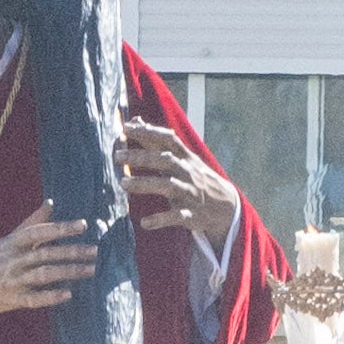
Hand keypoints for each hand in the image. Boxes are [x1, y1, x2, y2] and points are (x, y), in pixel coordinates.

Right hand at [0, 207, 95, 325]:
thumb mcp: (7, 240)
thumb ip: (31, 224)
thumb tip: (51, 203)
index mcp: (13, 243)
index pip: (40, 232)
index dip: (61, 228)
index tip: (83, 225)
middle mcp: (14, 260)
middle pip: (47, 254)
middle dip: (73, 252)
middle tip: (95, 251)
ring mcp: (13, 280)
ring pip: (45, 275)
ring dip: (69, 272)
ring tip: (90, 270)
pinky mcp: (13, 299)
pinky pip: (34, 298)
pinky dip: (51, 297)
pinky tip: (68, 294)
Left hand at [117, 115, 233, 248]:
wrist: (226, 206)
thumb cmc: (196, 178)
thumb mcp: (182, 158)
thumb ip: (156, 141)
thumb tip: (135, 121)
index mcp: (185, 158)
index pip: (167, 139)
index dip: (147, 131)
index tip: (126, 127)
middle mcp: (187, 173)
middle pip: (164, 160)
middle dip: (141, 157)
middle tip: (117, 156)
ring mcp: (190, 193)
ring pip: (167, 186)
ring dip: (145, 183)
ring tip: (123, 184)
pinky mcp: (191, 214)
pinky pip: (175, 216)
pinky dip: (160, 219)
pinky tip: (144, 223)